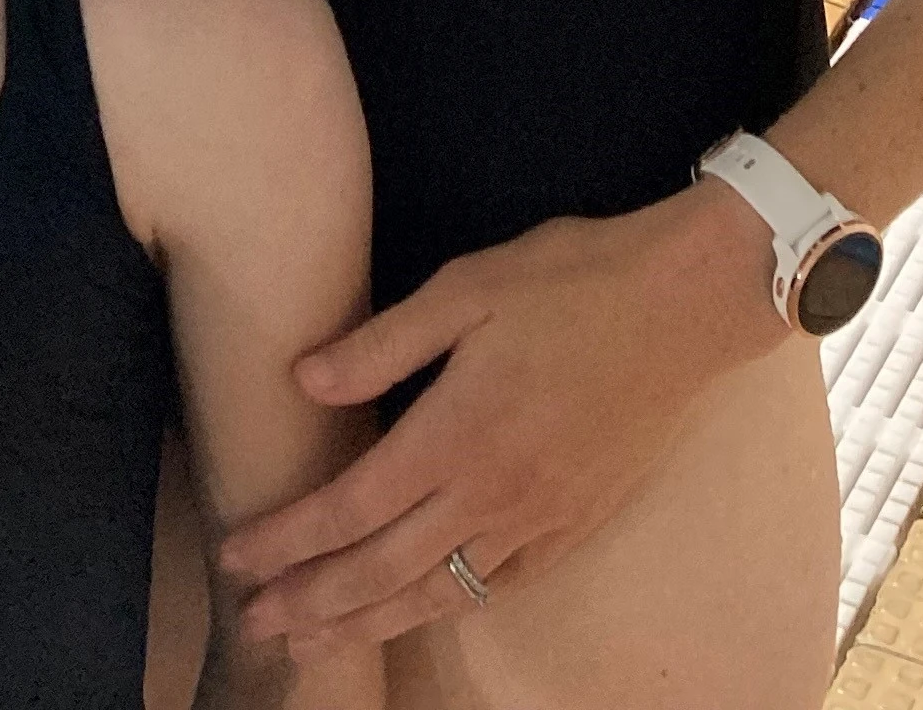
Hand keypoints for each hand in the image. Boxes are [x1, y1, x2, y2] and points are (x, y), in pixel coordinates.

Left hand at [219, 184, 782, 655]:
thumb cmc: (571, 280)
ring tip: (315, 641)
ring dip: (367, 621)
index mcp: (456, 433)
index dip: (287, 538)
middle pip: (382, 569)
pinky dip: (443, 606)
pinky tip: (417, 610)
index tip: (237, 557)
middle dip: (311, 602)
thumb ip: (382, 344)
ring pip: (437, 592)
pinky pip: (495, 586)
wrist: (685, 307)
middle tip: (255, 623)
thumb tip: (304, 379)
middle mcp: (492, 493)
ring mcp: (538, 519)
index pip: (350, 507)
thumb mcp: (467, 286)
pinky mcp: (575, 525)